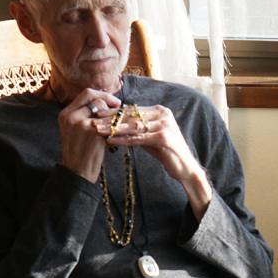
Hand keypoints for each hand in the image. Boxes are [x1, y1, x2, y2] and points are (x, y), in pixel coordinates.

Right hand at [58, 89, 121, 182]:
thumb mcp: (74, 131)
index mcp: (65, 114)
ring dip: (113, 114)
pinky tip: (118, 132)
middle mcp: (70, 116)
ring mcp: (80, 122)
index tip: (112, 101)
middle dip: (109, 99)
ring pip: (103, 108)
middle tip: (119, 106)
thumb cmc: (80, 153)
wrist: (77, 172)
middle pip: (93, 97)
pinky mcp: (92, 131)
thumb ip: (84, 116)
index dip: (101, 95)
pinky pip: (109, 121)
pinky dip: (115, 125)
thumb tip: (104, 102)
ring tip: (118, 122)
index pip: (85, 94)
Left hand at [100, 104, 212, 218]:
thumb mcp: (149, 137)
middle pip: (131, 115)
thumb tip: (116, 124)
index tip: (96, 114)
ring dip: (113, 128)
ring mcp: (164, 125)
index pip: (132, 109)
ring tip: (97, 131)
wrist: (185, 168)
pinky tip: (110, 141)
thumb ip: (137, 129)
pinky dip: (123, 140)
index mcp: (159, 111)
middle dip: (110, 119)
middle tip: (92, 122)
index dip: (113, 112)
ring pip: (133, 125)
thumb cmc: (166, 152)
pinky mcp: (164, 137)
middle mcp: (163, 114)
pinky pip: (138, 138)